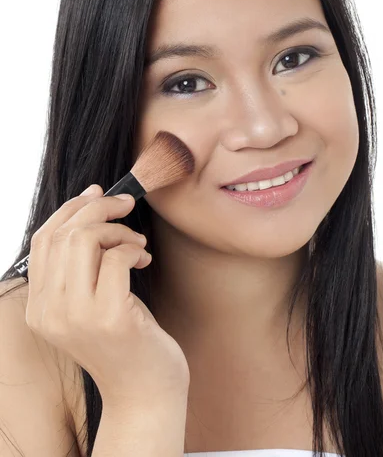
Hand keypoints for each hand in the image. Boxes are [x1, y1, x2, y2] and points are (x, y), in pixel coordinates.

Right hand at [25, 184, 189, 408]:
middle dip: (99, 208)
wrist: (144, 390)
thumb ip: (82, 261)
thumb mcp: (92, 298)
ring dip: (118, 229)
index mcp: (39, 308)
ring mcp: (77, 317)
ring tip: (136, 244)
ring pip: (85, 239)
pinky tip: (143, 259)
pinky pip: (116, 257)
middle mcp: (49, 313)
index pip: (42, 240)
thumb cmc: (124, 338)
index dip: (70, 208)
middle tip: (126, 207)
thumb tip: (91, 200)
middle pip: (63, 233)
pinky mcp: (110, 317)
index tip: (97, 192)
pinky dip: (133, 248)